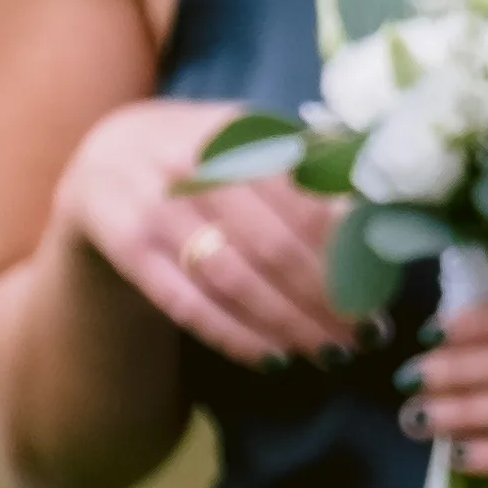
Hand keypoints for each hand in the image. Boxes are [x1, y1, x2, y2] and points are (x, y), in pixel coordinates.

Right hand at [61, 97, 353, 367]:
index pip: (307, 199)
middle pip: (273, 244)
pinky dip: (234, 335)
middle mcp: (195, 163)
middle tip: (364, 334)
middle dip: (325, 296)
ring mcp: (156, 205)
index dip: (349, 249)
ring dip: (287, 322)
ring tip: (330, 351)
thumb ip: (310, 172)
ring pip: (233, 279)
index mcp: (241, 130)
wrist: (105, 162)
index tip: (382, 289)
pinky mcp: (129, 247)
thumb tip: (383, 220)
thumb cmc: (208, 160)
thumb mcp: (252, 144)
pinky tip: (274, 357)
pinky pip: (187, 302)